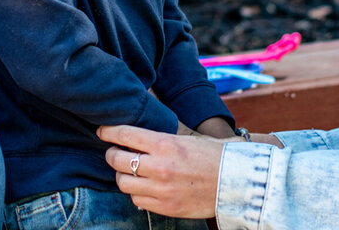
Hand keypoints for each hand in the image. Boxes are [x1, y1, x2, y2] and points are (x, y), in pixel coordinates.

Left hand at [98, 124, 223, 218]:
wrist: (236, 182)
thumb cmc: (213, 156)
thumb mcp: (186, 138)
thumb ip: (160, 137)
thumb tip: (136, 131)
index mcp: (166, 144)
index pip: (125, 134)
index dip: (108, 132)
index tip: (103, 131)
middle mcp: (160, 167)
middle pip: (117, 160)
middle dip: (111, 154)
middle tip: (114, 151)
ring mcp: (161, 189)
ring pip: (123, 182)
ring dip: (122, 174)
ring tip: (128, 170)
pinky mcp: (165, 207)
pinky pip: (137, 200)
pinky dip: (136, 193)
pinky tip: (143, 186)